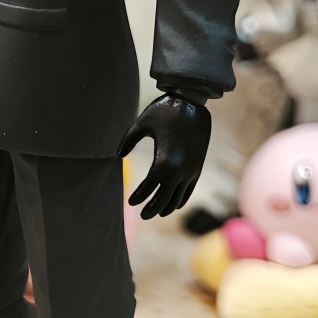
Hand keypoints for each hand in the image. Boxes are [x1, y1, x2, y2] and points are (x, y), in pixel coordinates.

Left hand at [119, 94, 211, 219]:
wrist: (192, 102)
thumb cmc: (164, 111)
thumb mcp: (141, 124)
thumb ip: (128, 141)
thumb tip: (119, 155)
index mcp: (163, 161)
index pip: (149, 187)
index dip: (139, 197)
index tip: (131, 202)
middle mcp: (179, 170)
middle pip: (164, 198)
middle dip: (152, 208)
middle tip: (142, 215)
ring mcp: (190, 170)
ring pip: (178, 197)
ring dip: (166, 207)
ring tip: (156, 212)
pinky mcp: (197, 167)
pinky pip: (188, 190)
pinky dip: (180, 200)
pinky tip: (173, 204)